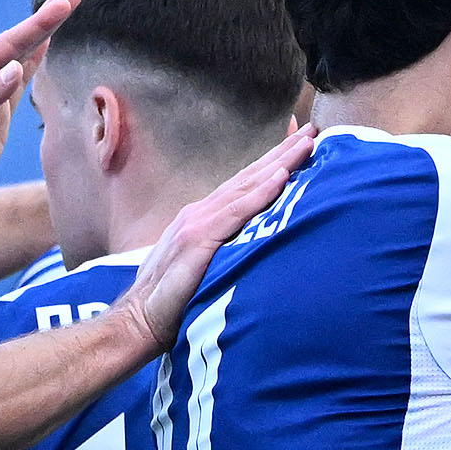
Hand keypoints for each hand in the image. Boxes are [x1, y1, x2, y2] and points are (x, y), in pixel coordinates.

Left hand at [0, 0, 77, 227]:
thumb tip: (17, 70)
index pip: (8, 46)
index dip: (37, 25)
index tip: (63, 3)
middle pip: (17, 46)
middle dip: (44, 22)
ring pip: (21, 62)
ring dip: (42, 39)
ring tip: (62, 12)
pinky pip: (20, 90)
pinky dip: (34, 68)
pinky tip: (45, 51)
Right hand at [116, 124, 318, 346]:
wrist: (137, 320)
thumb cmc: (170, 304)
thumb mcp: (202, 272)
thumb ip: (222, 256)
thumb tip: (248, 256)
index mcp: (202, 220)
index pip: (243, 187)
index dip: (271, 166)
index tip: (297, 147)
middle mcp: (200, 214)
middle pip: (249, 177)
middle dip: (282, 152)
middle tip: (312, 130)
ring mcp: (198, 223)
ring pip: (247, 186)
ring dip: (280, 163)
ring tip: (307, 143)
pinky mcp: (199, 240)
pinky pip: (237, 212)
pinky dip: (260, 192)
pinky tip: (281, 176)